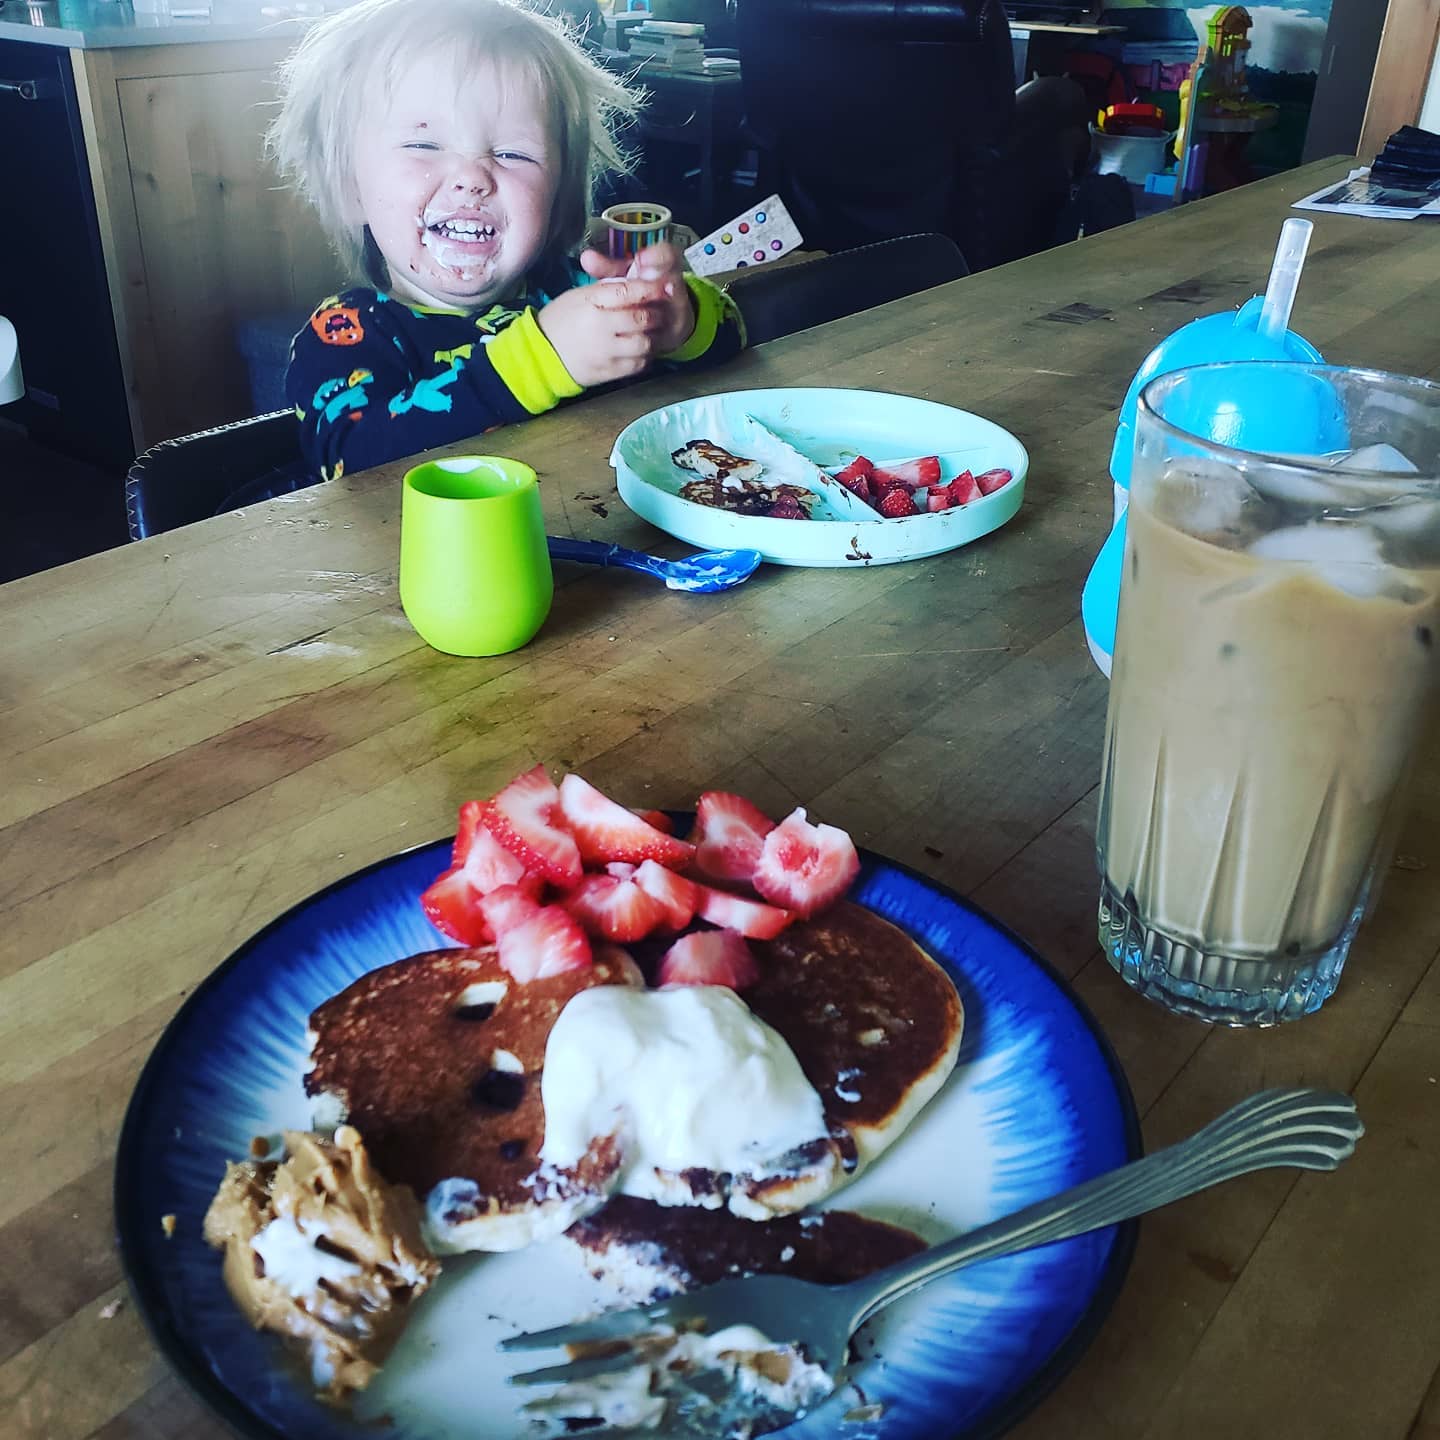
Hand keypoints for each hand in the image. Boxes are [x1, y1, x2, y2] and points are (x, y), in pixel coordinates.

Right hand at [536, 244, 696, 386]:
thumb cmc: (560, 320)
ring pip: (644, 344)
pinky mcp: (608, 372)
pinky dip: (644, 356)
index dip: (651, 288)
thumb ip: (607, 289)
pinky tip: (639, 350)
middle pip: (642, 318)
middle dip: (655, 313)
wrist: (541, 355)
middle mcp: (600, 327)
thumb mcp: (579, 296)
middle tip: (658, 311)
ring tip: (649, 332)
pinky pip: (638, 365)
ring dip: (651, 337)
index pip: (628, 292)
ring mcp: (605, 352)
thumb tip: (635, 280)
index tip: (664, 285)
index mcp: (591, 303)